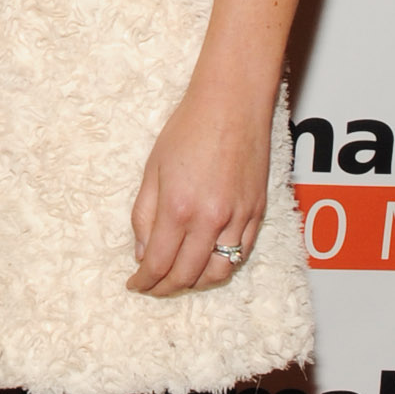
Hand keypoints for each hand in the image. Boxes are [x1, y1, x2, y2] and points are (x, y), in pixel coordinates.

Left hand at [128, 83, 270, 294]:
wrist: (232, 105)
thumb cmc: (188, 129)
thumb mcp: (152, 171)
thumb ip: (144, 215)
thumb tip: (143, 252)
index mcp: (178, 208)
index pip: (159, 263)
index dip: (144, 281)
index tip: (135, 285)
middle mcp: (211, 219)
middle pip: (188, 275)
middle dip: (166, 288)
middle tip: (152, 288)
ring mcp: (239, 218)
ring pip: (220, 272)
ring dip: (196, 283)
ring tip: (178, 280)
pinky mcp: (258, 213)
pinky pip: (242, 253)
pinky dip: (224, 266)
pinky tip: (207, 262)